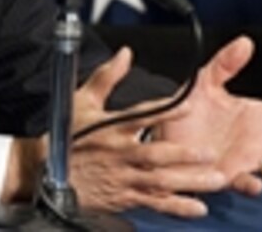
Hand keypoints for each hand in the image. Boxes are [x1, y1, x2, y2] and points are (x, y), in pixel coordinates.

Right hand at [68, 47, 227, 216]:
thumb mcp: (82, 101)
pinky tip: (197, 207)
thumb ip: (107, 77)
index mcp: (110, 128)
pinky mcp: (124, 196)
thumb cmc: (66, 135)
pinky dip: (176, 207)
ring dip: (188, 181)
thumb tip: (125, 54)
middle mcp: (119, 153)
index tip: (189, 104)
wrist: (46, 172)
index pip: (140, 116)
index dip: (164, 110)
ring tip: (215, 179)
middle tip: (208, 152)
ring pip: (159, 181)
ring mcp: (123, 177)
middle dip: (182, 154)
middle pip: (154, 154)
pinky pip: (153, 203)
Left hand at [155, 35, 261, 194]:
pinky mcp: (230, 176)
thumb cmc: (186, 112)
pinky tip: (255, 180)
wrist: (160, 135)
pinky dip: (253, 184)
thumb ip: (225, 64)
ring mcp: (247, 160)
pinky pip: (247, 184)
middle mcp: (258, 140)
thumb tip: (244, 42)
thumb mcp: (204, 82)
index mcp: (257, 116)